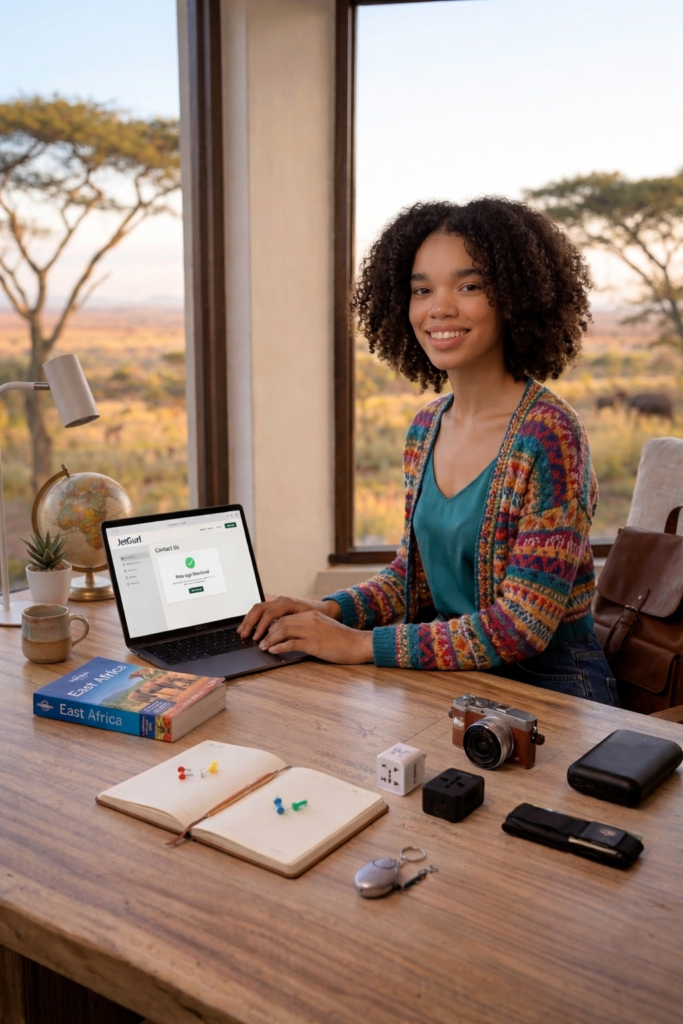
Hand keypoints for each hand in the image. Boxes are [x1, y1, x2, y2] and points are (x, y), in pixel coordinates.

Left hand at [256, 610, 373, 664]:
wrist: (358, 644)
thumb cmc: (343, 640)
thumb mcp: (324, 628)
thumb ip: (310, 628)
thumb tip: (293, 636)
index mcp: (312, 615)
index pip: (286, 617)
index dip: (272, 626)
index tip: (265, 634)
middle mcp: (310, 620)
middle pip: (281, 622)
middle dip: (267, 632)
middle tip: (260, 642)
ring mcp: (312, 631)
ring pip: (284, 631)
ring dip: (270, 640)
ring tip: (264, 647)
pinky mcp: (314, 643)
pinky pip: (291, 644)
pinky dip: (279, 647)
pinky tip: (273, 651)